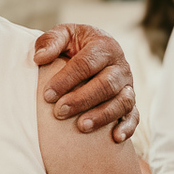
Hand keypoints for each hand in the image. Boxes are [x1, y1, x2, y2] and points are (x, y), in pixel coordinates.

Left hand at [33, 24, 136, 141]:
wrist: (93, 52)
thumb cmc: (74, 45)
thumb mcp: (63, 35)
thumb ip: (51, 41)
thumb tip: (40, 57)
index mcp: (104, 46)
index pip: (87, 63)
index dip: (67, 79)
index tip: (47, 95)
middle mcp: (120, 66)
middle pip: (106, 84)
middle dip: (82, 100)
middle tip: (59, 112)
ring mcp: (128, 86)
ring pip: (122, 101)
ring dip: (102, 115)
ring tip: (81, 127)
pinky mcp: (131, 102)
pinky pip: (134, 116)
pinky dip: (127, 127)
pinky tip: (115, 138)